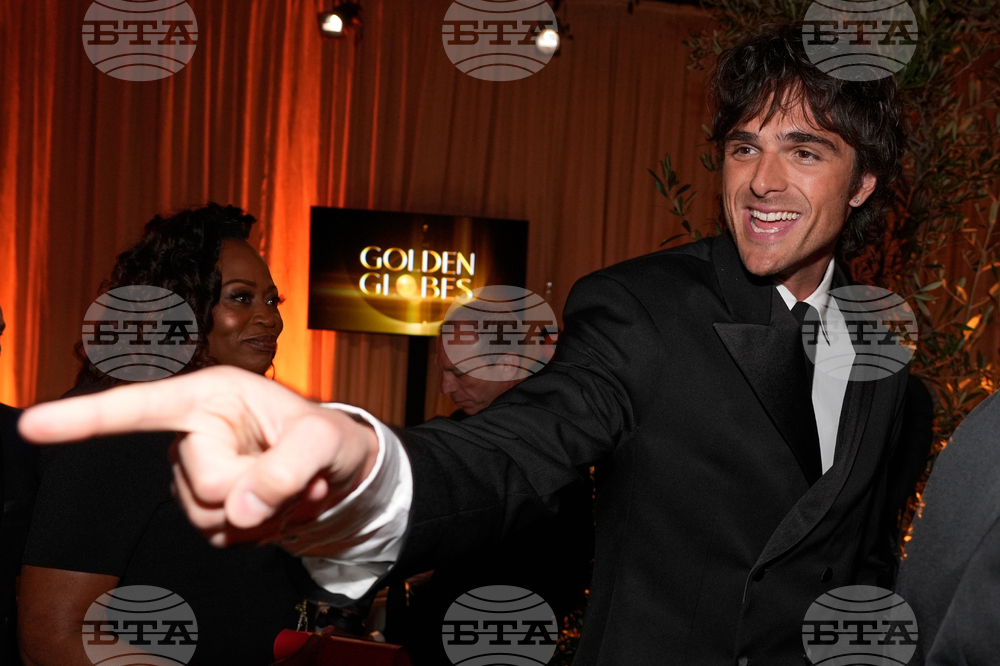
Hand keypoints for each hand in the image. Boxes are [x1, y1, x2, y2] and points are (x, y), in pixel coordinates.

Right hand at [18, 366, 379, 544]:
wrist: (337, 469)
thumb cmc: (329, 438)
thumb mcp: (324, 442)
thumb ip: (286, 470)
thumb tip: (238, 511)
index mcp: (212, 396)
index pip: (140, 408)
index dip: (84, 420)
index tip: (33, 426)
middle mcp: (195, 432)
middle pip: (203, 485)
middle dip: (257, 491)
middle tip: (297, 476)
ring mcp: (196, 473)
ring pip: (210, 518)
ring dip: (262, 515)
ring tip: (292, 488)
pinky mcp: (207, 506)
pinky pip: (221, 536)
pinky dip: (259, 530)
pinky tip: (280, 506)